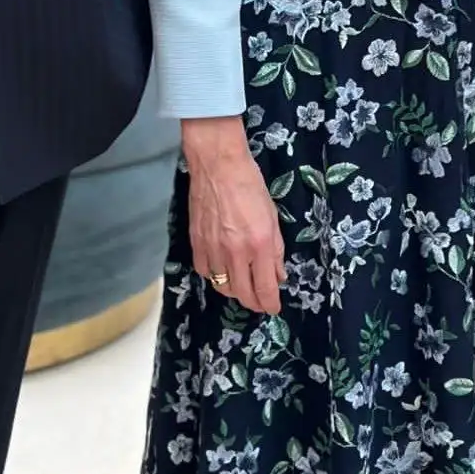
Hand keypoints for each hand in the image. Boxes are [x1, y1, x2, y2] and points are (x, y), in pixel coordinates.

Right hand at [181, 117, 285, 314]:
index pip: (264, 288)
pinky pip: (205, 273)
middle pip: (243, 294)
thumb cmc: (250, 184)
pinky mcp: (196, 244)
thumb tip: (278, 276)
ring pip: (222, 287)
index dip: (270, 304)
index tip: (274, 308)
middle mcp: (235, 253)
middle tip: (260, 302)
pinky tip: (222, 270)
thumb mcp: (272, 216)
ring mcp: (213, 250)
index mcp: (258, 244)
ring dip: (235, 291)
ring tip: (243, 286)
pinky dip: (215, 277)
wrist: (217, 165)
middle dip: (254, 303)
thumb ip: (276, 250)